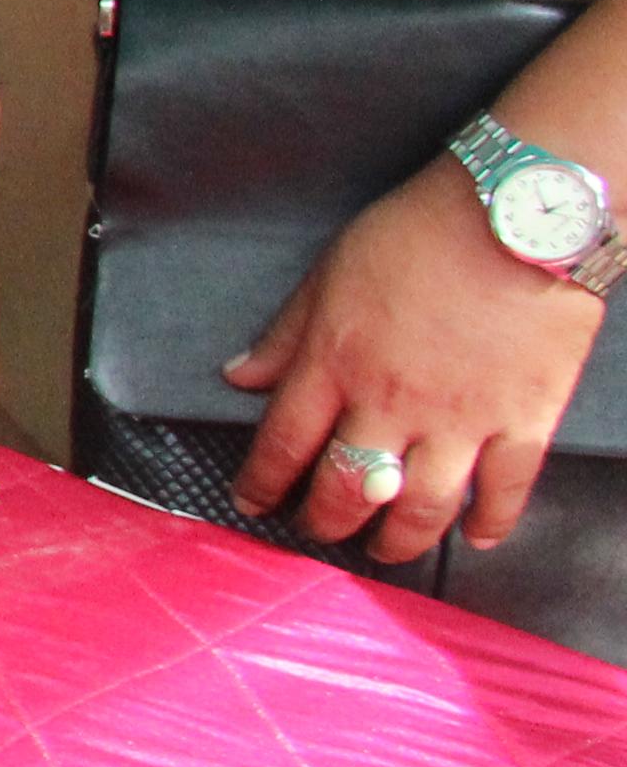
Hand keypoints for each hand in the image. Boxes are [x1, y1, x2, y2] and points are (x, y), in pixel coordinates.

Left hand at [226, 158, 603, 558]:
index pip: (283, 444)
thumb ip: (286, 333)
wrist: (517, 216)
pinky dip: (490, 522)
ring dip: (398, 540)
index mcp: (334, 364)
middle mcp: (391, 404)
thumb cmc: (420, 232)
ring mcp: (460, 419)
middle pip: (346, 487)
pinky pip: (505, 490)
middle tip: (319, 530)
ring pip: (421, 507)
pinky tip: (476, 538)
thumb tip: (241, 376)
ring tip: (386, 549)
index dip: (262, 483)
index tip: (252, 502)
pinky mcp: (524, 420)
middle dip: (324, 521)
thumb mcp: (330, 272)